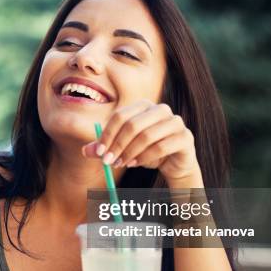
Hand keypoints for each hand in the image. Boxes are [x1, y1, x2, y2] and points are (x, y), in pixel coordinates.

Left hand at [82, 101, 199, 183]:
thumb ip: (106, 148)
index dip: (107, 135)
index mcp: (143, 106)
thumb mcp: (123, 149)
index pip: (120, 116)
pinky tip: (136, 164)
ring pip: (146, 136)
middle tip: (108, 161)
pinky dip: (145, 157)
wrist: (173, 163)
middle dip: (117, 145)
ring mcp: (175, 121)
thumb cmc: (146, 151)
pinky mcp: (185, 136)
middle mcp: (160, 109)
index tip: (100, 153)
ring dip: (130, 152)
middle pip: (132, 124)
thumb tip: (85, 150)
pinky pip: (161, 147)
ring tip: (122, 163)